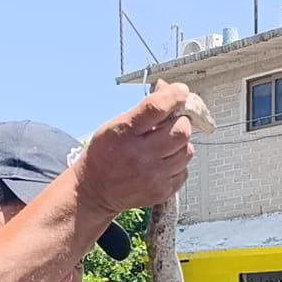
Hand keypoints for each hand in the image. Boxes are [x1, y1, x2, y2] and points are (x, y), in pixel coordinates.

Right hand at [76, 81, 197, 214]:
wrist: (95, 191)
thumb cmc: (104, 155)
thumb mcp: (115, 125)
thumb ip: (143, 109)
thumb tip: (168, 90)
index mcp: (125, 133)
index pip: (157, 108)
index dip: (174, 96)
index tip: (181, 92)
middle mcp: (140, 156)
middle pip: (181, 130)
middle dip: (181, 122)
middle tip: (172, 123)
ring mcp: (153, 176)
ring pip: (187, 151)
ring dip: (180, 144)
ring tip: (165, 145)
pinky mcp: (162, 192)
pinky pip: (184, 170)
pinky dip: (177, 164)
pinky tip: (162, 163)